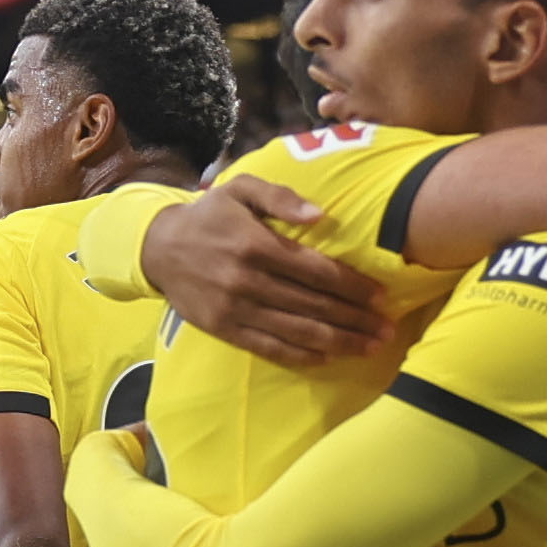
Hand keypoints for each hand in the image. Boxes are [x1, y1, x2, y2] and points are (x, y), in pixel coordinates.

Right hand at [141, 178, 391, 368]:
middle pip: (314, 305)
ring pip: (298, 331)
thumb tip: (320, 216)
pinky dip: (302, 356)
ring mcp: (236, 309)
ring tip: (371, 347)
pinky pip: (270, 348)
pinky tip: (328, 357)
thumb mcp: (240, 189)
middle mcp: (248, 280)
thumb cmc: (209, 215)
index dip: (353, 286)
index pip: (317, 270)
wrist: (158, 248)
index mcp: (257, 245)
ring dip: (339, 342)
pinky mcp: (224, 329)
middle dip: (356, 319)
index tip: (381, 296)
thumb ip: (280, 197)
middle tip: (388, 329)